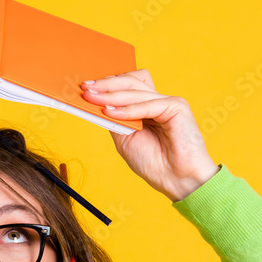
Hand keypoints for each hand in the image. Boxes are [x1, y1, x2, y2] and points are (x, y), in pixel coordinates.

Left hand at [80, 69, 218, 201]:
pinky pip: (148, 104)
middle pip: (130, 82)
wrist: (175, 179)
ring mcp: (167, 102)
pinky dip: (128, 109)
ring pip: (136, 90)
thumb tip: (94, 102)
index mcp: (145, 107)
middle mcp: (156, 101)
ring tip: (92, 98)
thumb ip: (113, 118)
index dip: (107, 84)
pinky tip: (111, 112)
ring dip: (111, 94)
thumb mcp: (124, 138)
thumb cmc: (153, 162)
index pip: (126, 85)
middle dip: (106, 85)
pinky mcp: (177, 106)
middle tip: (86, 88)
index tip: (85, 88)